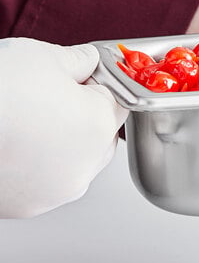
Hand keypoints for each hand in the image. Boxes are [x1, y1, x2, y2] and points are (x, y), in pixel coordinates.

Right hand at [0, 38, 127, 217]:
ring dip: (61, 144)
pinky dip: (36, 167)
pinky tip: (12, 147)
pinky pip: (46, 181)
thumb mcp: (42, 55)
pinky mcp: (29, 207)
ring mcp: (57, 190)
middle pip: (101, 134)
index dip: (100, 85)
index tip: (82, 78)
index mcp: (100, 124)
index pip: (120, 100)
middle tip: (48, 98)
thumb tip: (89, 61)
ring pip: (75, 161)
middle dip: (84, 115)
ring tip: (24, 123)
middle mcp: (86, 165)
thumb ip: (80, 59)